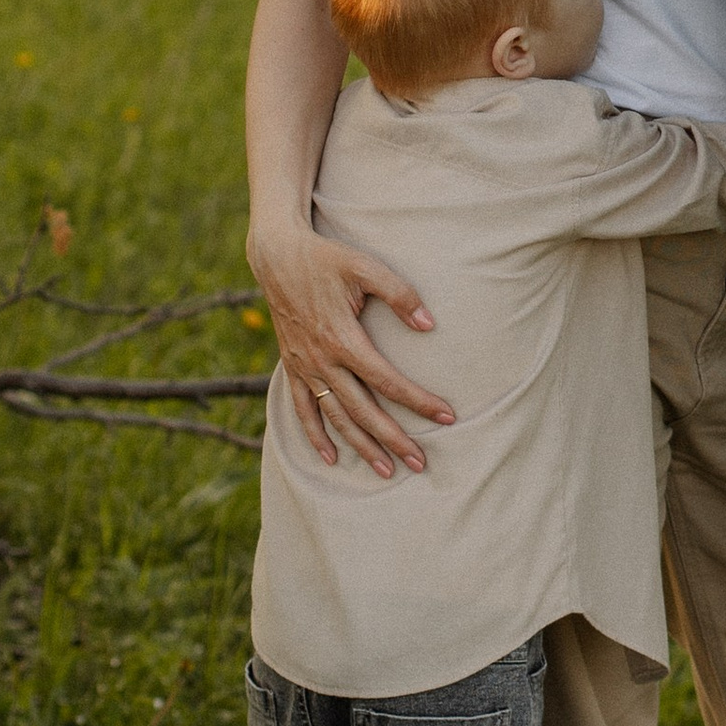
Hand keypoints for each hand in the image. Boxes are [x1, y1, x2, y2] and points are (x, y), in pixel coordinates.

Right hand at [248, 214, 455, 479]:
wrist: (277, 255)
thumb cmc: (327, 258)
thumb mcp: (365, 266)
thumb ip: (399, 293)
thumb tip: (429, 324)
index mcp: (343, 339)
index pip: (388, 381)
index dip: (419, 401)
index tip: (447, 416)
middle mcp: (322, 360)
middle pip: (363, 411)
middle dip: (393, 440)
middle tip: (421, 463)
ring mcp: (305, 367)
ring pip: (335, 417)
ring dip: (361, 446)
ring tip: (386, 470)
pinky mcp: (292, 366)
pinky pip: (302, 408)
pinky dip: (315, 435)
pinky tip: (329, 456)